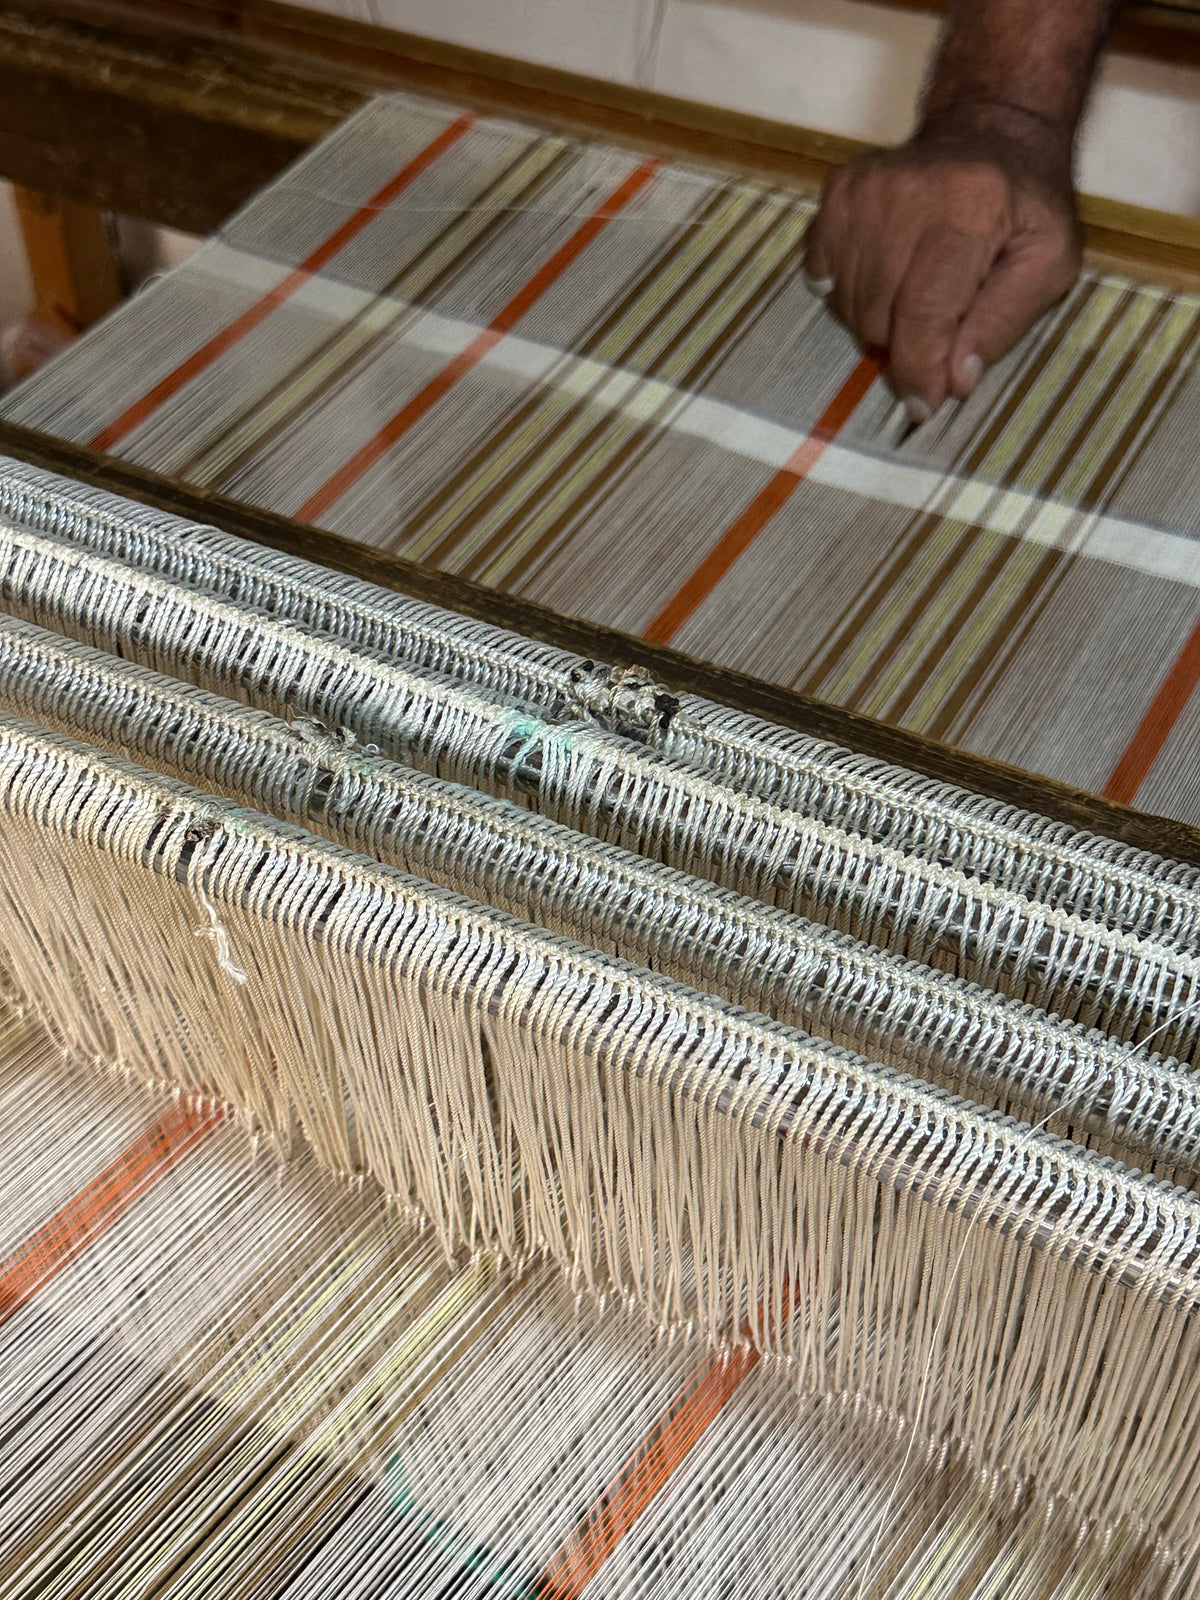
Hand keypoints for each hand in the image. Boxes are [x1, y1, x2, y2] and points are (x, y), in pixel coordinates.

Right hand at [805, 115, 1081, 419]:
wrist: (992, 129)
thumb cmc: (1026, 204)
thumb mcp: (1049, 264)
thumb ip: (1003, 324)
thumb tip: (955, 381)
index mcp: (967, 208)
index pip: (922, 314)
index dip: (919, 371)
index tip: (924, 405)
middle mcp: (907, 194)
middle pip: (879, 317)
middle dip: (906, 342)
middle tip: (939, 324)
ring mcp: (864, 191)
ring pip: (848, 305)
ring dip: (880, 318)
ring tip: (916, 290)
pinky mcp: (838, 192)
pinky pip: (826, 277)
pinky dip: (853, 292)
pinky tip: (887, 272)